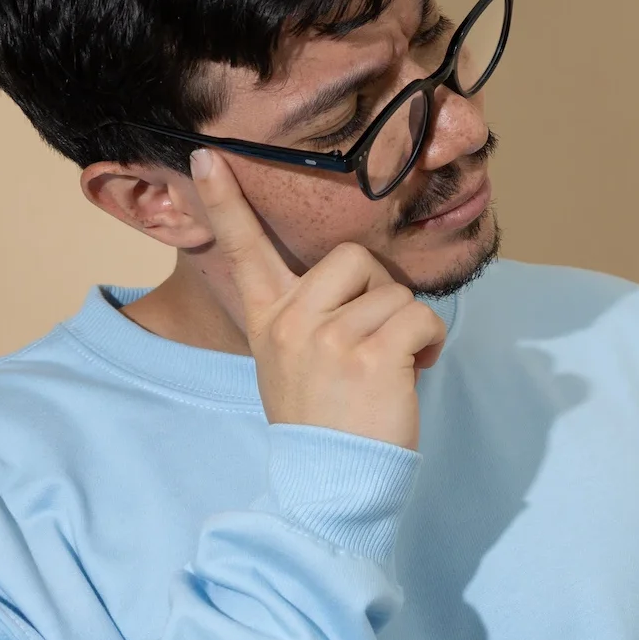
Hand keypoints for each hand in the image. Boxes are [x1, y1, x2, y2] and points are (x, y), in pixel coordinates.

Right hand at [189, 148, 444, 449]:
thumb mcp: (291, 364)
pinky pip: (421, 317)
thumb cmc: (325, 423)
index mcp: (268, 320)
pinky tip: (413, 373)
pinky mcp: (369, 355)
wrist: (331, 484)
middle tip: (376, 340)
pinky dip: (431, 343)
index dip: (225, 201)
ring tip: (391, 370)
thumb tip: (359, 290)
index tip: (207, 155)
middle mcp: (292, 321)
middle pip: (354, 258)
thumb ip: (308, 319)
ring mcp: (328, 337)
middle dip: (380, 292)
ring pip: (396, 293)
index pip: (243, 250)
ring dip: (409, 329)